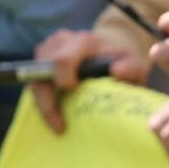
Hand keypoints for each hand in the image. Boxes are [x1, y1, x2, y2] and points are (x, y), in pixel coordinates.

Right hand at [28, 28, 147, 132]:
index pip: (62, 59)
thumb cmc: (123, 60)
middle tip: (60, 125)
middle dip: (47, 100)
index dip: (62, 78)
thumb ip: (131, 67)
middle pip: (41, 70)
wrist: (111, 49)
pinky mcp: (40, 61)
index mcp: (82, 41)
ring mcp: (47, 50)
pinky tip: (55, 117)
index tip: (72, 95)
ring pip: (33, 78)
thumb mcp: (135, 63)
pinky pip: (34, 83)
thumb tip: (117, 72)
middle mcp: (59, 42)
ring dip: (43, 103)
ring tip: (57, 125)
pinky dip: (42, 101)